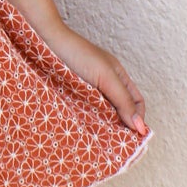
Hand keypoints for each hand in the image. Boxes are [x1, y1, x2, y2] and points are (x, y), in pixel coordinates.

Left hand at [37, 21, 148, 136]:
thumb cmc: (78, 54)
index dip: (137, 118)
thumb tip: (141, 128)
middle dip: (120, 126)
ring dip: (102, 127)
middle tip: (115, 144)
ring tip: (99, 141)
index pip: (136, 102)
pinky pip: (84, 113)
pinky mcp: (71, 95)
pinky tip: (84, 130)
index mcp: (118, 77)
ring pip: (101, 114)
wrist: (45, 42)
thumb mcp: (105, 77)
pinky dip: (87, 122)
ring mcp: (88, 90)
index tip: (133, 137)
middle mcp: (105, 84)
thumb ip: (123, 100)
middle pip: (119, 111)